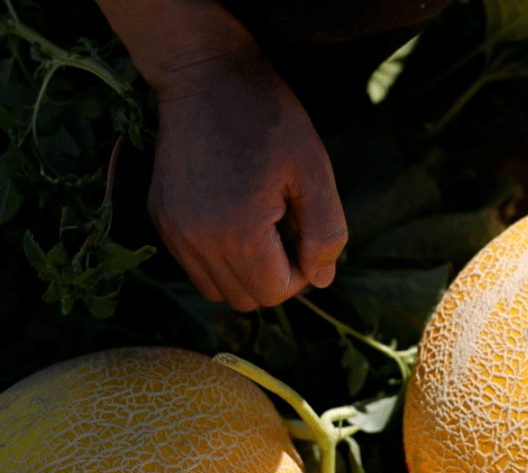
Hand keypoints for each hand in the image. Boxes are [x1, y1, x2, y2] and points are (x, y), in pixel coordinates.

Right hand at [149, 52, 347, 310]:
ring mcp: (173, 231)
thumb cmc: (270, 120)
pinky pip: (194, 267)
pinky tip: (236, 219)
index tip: (306, 234)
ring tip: (262, 227)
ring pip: (217, 290)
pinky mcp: (161, 218)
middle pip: (246, 299)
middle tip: (288, 230)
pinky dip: (220, 259)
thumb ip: (325, 234)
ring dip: (247, 273)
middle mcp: (197, 240)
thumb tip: (322, 281)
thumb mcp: (315, 173)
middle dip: (275, 277)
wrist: (207, 75)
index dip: (302, 274)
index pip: (276, 294)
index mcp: (239, 233)